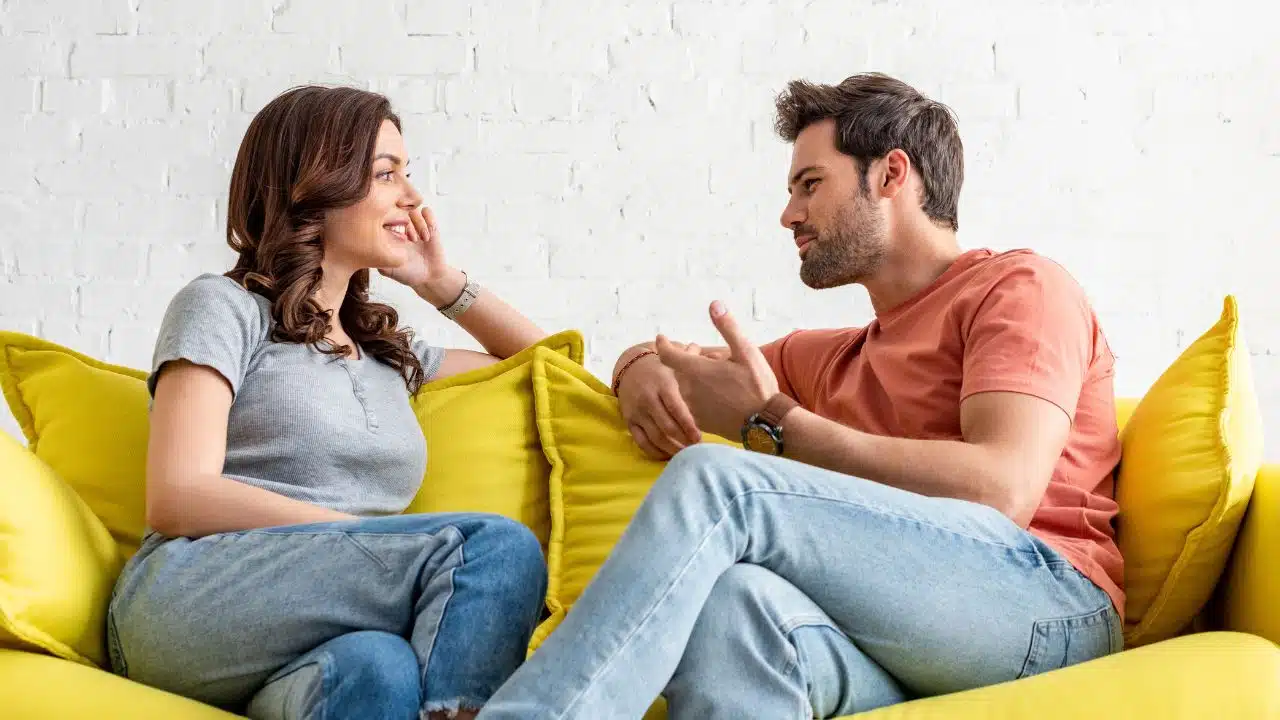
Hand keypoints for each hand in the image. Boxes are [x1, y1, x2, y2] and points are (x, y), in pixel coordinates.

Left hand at [378, 206, 449, 290]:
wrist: (429, 278)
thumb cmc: (407, 274)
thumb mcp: (387, 270)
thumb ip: (376, 258)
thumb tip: (366, 246)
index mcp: (389, 233)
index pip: (383, 216)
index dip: (388, 222)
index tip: (395, 236)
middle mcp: (401, 227)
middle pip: (398, 209)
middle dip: (403, 222)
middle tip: (408, 239)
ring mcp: (415, 225)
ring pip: (412, 209)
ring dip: (417, 223)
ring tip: (420, 239)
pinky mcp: (429, 225)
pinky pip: (426, 211)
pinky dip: (428, 220)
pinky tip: (428, 236)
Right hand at [616, 349, 702, 459]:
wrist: (631, 368)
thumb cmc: (663, 369)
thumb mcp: (676, 364)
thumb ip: (696, 363)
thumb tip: (719, 355)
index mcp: (662, 384)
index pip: (676, 408)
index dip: (688, 425)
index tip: (700, 437)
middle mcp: (648, 398)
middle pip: (666, 426)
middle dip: (683, 441)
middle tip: (697, 450)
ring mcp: (637, 411)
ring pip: (655, 437)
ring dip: (672, 449)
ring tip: (687, 455)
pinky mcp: (629, 421)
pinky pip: (641, 442)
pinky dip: (655, 452)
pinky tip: (669, 456)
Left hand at [655, 301, 778, 439]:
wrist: (765, 424)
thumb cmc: (758, 386)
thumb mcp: (747, 352)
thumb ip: (728, 327)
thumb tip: (714, 304)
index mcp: (697, 371)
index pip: (667, 355)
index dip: (663, 344)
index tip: (661, 338)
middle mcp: (689, 390)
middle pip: (676, 370)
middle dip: (685, 357)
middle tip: (697, 351)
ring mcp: (692, 407)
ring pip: (683, 387)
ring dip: (690, 377)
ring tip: (710, 373)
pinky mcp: (699, 421)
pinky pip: (689, 404)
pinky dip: (694, 394)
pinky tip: (712, 392)